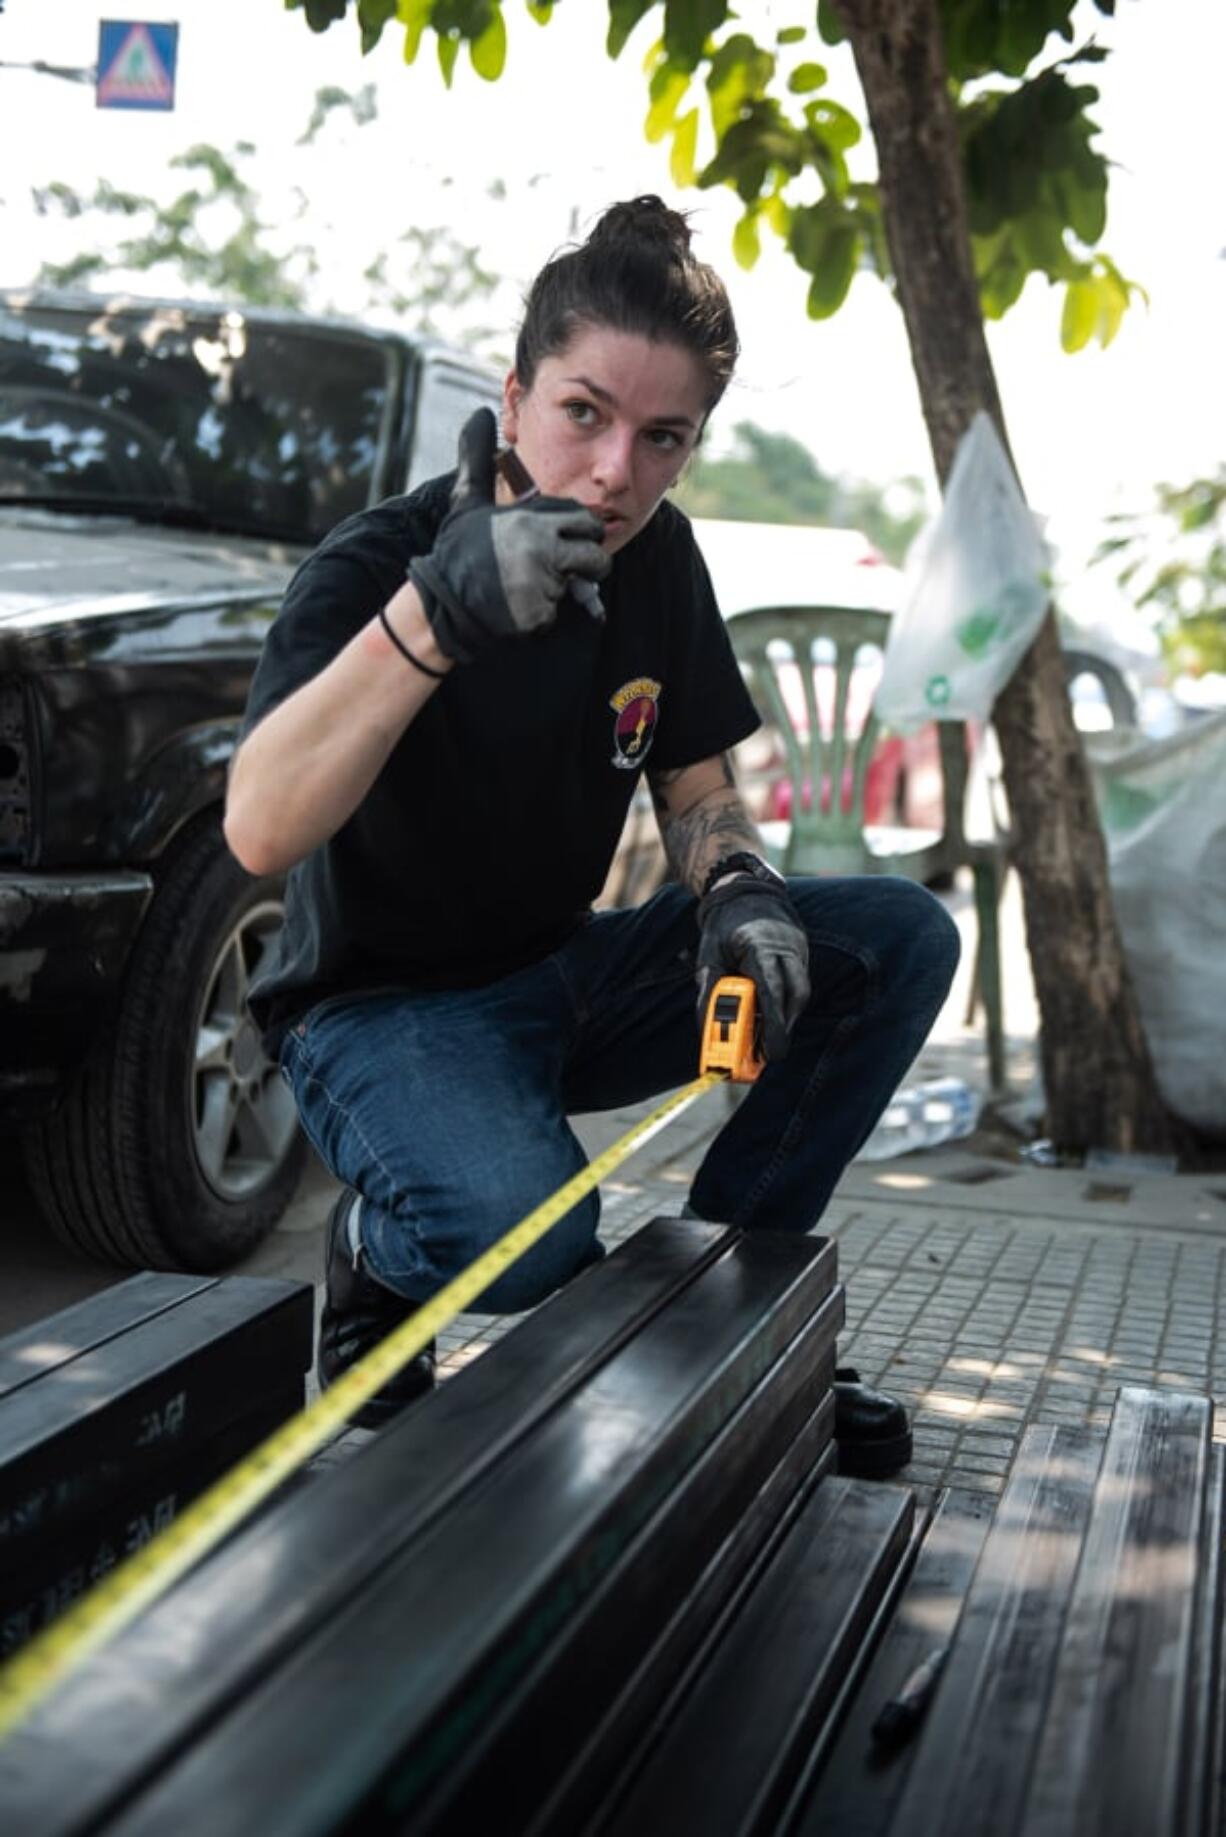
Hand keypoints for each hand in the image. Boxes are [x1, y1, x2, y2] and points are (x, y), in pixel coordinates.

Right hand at [409, 408, 610, 663]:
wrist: (440, 604)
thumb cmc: (457, 551)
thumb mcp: (467, 501)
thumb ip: (478, 457)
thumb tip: (479, 412)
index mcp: (533, 520)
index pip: (584, 520)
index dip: (580, 531)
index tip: (564, 539)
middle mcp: (543, 550)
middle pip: (595, 556)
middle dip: (587, 563)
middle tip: (559, 567)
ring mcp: (543, 586)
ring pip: (578, 587)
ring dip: (560, 588)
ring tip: (527, 586)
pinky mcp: (540, 617)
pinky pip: (558, 613)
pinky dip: (542, 614)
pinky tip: (517, 607)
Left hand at [695, 875, 810, 1061]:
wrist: (742, 890)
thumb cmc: (723, 926)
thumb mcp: (708, 957)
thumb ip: (709, 992)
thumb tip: (707, 1030)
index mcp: (760, 945)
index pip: (772, 988)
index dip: (774, 1022)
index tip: (770, 1050)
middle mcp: (786, 946)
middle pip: (795, 994)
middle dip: (784, 1027)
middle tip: (769, 1053)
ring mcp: (798, 948)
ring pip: (800, 992)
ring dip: (786, 1017)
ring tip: (767, 1038)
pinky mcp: (800, 952)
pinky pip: (797, 983)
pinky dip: (786, 1003)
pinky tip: (771, 1015)